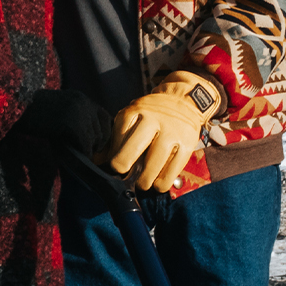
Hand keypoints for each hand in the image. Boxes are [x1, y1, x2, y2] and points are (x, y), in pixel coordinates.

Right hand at [10, 88, 113, 157]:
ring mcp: (78, 112)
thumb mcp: (59, 109)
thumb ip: (75, 117)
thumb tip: (89, 140)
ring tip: (74, 154)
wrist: (16, 107)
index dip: (102, 133)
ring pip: (94, 139)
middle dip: (94, 144)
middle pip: (102, 130)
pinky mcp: (71, 123)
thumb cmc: (33, 113)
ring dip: (85, 149)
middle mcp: (83, 103)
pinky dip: (80, 153)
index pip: (105, 117)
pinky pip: (84, 145)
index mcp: (81, 98)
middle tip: (82, 152)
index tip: (94, 144)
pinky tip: (71, 156)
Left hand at [108, 72, 221, 192]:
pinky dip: (161, 183)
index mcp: (136, 111)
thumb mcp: (132, 116)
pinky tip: (157, 182)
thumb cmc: (152, 114)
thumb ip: (116, 137)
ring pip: (152, 166)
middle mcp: (154, 120)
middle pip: (131, 151)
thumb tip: (98, 161)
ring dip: (143, 181)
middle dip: (123, 167)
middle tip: (124, 173)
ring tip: (141, 182)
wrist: (183, 101)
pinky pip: (171, 173)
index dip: (112, 155)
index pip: (117, 139)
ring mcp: (172, 133)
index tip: (113, 163)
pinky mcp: (187, 145)